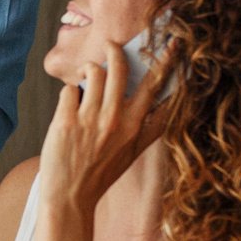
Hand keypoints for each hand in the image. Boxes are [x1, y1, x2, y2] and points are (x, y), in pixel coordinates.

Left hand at [37, 42, 171, 214]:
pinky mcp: (66, 121)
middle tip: (111, 44)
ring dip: (89, 69)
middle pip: (120, 68)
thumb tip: (170, 104)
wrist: (70, 197)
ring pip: (93, 72)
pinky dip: (69, 93)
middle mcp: (115, 120)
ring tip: (87, 76)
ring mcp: (90, 120)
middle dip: (116, 50)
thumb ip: (151, 128)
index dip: (166, 62)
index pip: (155, 86)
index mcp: (135, 126)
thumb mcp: (134, 153)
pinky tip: (71, 104)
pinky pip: (69, 89)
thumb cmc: (102, 174)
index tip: (174, 44)